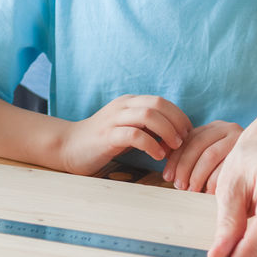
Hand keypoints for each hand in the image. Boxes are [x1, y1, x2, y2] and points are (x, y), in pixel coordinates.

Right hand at [58, 95, 191, 175]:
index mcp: (129, 102)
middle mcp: (123, 106)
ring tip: (174, 147)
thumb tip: (176, 137)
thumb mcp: (128, 129)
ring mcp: (114, 119)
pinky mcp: (107, 136)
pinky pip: (134, 134)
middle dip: (176, 122)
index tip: (188, 133)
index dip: (179, 116)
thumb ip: (148, 128)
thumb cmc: (102, 141)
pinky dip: (151, 144)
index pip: (162, 101)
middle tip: (184, 141)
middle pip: (158, 104)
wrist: (68, 147)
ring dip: (167, 131)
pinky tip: (157, 155)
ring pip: (148, 115)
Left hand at [163, 120, 241, 192]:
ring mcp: (240, 138)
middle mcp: (227, 128)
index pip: (188, 139)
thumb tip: (164, 159)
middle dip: (185, 167)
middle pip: (198, 145)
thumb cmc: (234, 166)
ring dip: (198, 175)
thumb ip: (189, 156)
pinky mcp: (250, 152)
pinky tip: (209, 192)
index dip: (175, 158)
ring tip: (192, 190)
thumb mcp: (210, 156)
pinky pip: (227, 165)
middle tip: (179, 186)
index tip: (167, 176)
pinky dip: (215, 180)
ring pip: (211, 154)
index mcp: (214, 127)